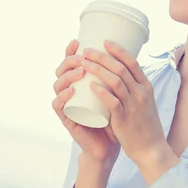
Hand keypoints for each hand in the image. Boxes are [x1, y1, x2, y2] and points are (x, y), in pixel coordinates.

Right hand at [51, 40, 120, 164]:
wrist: (112, 145)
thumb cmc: (115, 118)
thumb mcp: (118, 93)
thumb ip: (120, 77)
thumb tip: (129, 53)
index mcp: (80, 83)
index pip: (71, 63)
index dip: (70, 51)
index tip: (78, 41)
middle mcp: (70, 91)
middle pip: (61, 70)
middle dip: (69, 60)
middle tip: (83, 58)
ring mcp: (67, 104)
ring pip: (58, 84)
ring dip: (67, 75)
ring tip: (80, 71)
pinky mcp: (67, 119)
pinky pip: (58, 105)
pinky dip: (62, 96)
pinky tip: (71, 90)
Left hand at [81, 40, 176, 167]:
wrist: (151, 149)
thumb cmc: (144, 124)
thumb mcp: (144, 101)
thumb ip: (132, 88)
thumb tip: (116, 73)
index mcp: (146, 87)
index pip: (132, 63)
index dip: (118, 50)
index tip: (105, 42)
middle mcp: (141, 93)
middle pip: (121, 68)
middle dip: (102, 57)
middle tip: (87, 51)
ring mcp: (133, 106)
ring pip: (115, 81)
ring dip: (98, 70)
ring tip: (84, 63)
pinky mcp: (124, 119)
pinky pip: (112, 102)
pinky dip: (101, 92)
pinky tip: (90, 85)